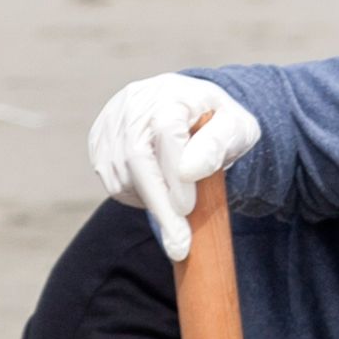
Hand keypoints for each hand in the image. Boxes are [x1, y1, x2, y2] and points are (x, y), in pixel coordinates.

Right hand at [85, 73, 259, 262]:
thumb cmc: (221, 124)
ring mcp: (112, 121)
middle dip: (159, 204)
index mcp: (171, 94)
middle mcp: (135, 103)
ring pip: (121, 173)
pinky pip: (111, 180)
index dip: (174, 174)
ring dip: (150, 201)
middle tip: (179, 245)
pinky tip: (158, 193)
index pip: (166, 132)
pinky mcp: (99, 141)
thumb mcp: (238, 129)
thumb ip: (218, 144)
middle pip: (136, 157)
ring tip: (179, 205)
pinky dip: (135, 196)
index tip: (187, 209)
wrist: (195, 110)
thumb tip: (189, 171)